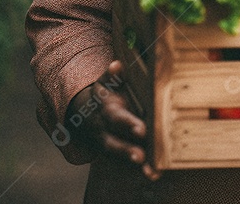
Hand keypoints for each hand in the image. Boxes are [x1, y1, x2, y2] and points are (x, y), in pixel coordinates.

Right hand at [68, 60, 159, 181]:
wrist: (85, 114)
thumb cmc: (104, 96)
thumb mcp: (104, 84)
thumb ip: (112, 76)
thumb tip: (116, 65)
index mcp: (106, 111)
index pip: (117, 118)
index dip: (128, 124)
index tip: (141, 130)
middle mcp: (104, 131)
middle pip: (114, 143)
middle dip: (127, 150)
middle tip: (141, 157)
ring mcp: (107, 144)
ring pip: (119, 156)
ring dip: (133, 163)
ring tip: (150, 171)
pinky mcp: (114, 153)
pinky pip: (124, 163)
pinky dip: (139, 170)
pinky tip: (154, 174)